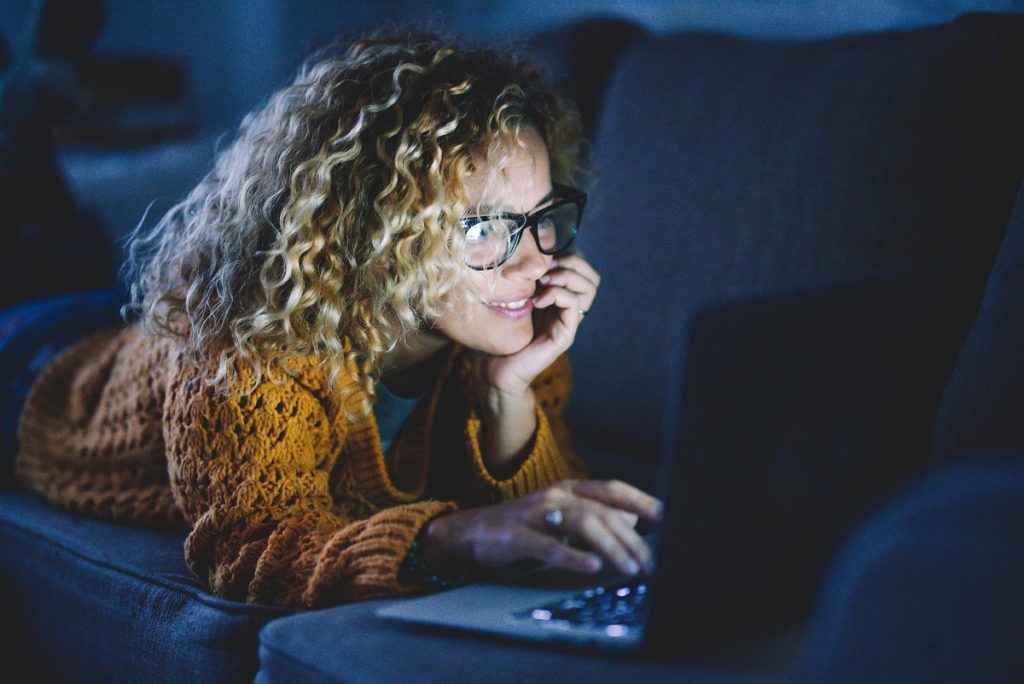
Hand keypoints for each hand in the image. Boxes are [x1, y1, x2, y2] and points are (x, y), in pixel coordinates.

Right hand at [419, 479, 662, 577]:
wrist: (468, 532)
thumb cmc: (520, 526)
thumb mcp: (561, 517)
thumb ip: (596, 515)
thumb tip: (635, 519)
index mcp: (567, 489)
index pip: (611, 489)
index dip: (641, 500)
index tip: (667, 516)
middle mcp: (555, 495)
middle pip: (603, 511)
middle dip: (632, 539)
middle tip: (651, 563)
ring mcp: (534, 513)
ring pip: (582, 525)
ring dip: (611, 547)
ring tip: (630, 568)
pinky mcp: (516, 534)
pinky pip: (548, 545)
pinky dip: (572, 556)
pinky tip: (592, 567)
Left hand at [482, 253, 600, 395]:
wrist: (493, 369)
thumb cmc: (497, 334)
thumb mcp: (509, 299)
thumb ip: (520, 279)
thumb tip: (521, 251)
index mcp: (557, 298)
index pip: (581, 269)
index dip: (568, 256)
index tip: (543, 256)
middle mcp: (567, 309)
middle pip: (591, 277)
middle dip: (572, 263)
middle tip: (546, 268)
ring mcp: (568, 322)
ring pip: (588, 288)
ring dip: (566, 277)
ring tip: (543, 282)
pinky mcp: (565, 335)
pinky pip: (574, 305)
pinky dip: (557, 294)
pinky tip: (538, 299)